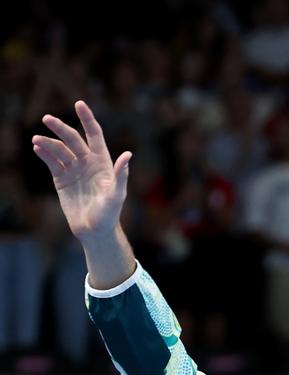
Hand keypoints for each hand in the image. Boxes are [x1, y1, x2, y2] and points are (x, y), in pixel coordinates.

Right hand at [32, 100, 130, 242]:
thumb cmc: (109, 215)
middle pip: (72, 139)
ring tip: (37, 140)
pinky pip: (51, 162)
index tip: (79, 104)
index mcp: (102, 162)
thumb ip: (120, 175)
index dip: (87, 119)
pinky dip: (44, 154)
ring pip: (59, 150)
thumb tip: (127, 155)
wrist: (94, 232)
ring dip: (48, 143)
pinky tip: (37, 148)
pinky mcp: (62, 179)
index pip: (94, 135)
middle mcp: (87, 162)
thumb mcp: (116, 196)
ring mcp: (73, 170)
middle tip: (47, 119)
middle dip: (60, 128)